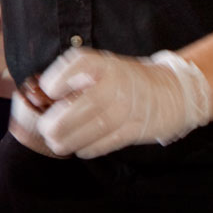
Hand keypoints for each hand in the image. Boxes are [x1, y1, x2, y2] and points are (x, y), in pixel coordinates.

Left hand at [31, 48, 211, 158]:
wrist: (171, 91)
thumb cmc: (124, 81)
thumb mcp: (103, 68)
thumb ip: (76, 79)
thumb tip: (41, 99)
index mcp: (104, 64)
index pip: (81, 63)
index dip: (62, 76)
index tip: (49, 89)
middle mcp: (118, 82)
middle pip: (88, 102)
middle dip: (61, 121)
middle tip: (46, 129)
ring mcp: (129, 106)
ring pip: (98, 126)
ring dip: (72, 139)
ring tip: (56, 144)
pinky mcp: (136, 127)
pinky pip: (110, 141)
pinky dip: (91, 147)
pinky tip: (79, 149)